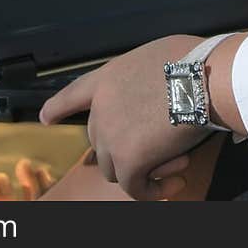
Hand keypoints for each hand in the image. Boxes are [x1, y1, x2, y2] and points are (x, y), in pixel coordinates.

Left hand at [39, 35, 211, 200]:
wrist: (202, 78)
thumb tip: (155, 92)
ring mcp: (111, 135)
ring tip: (172, 161)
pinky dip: (151, 191)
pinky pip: (134, 187)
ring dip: (139, 169)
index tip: (45, 118)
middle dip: (122, 147)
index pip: (73, 94)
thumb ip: (138, 79)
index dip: (58, 107)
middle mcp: (101, 108)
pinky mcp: (128, 160)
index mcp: (106, 78)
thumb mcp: (152, 56)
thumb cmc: (190, 59)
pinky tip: (170, 184)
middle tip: (157, 146)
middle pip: (98, 140)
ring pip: (113, 167)